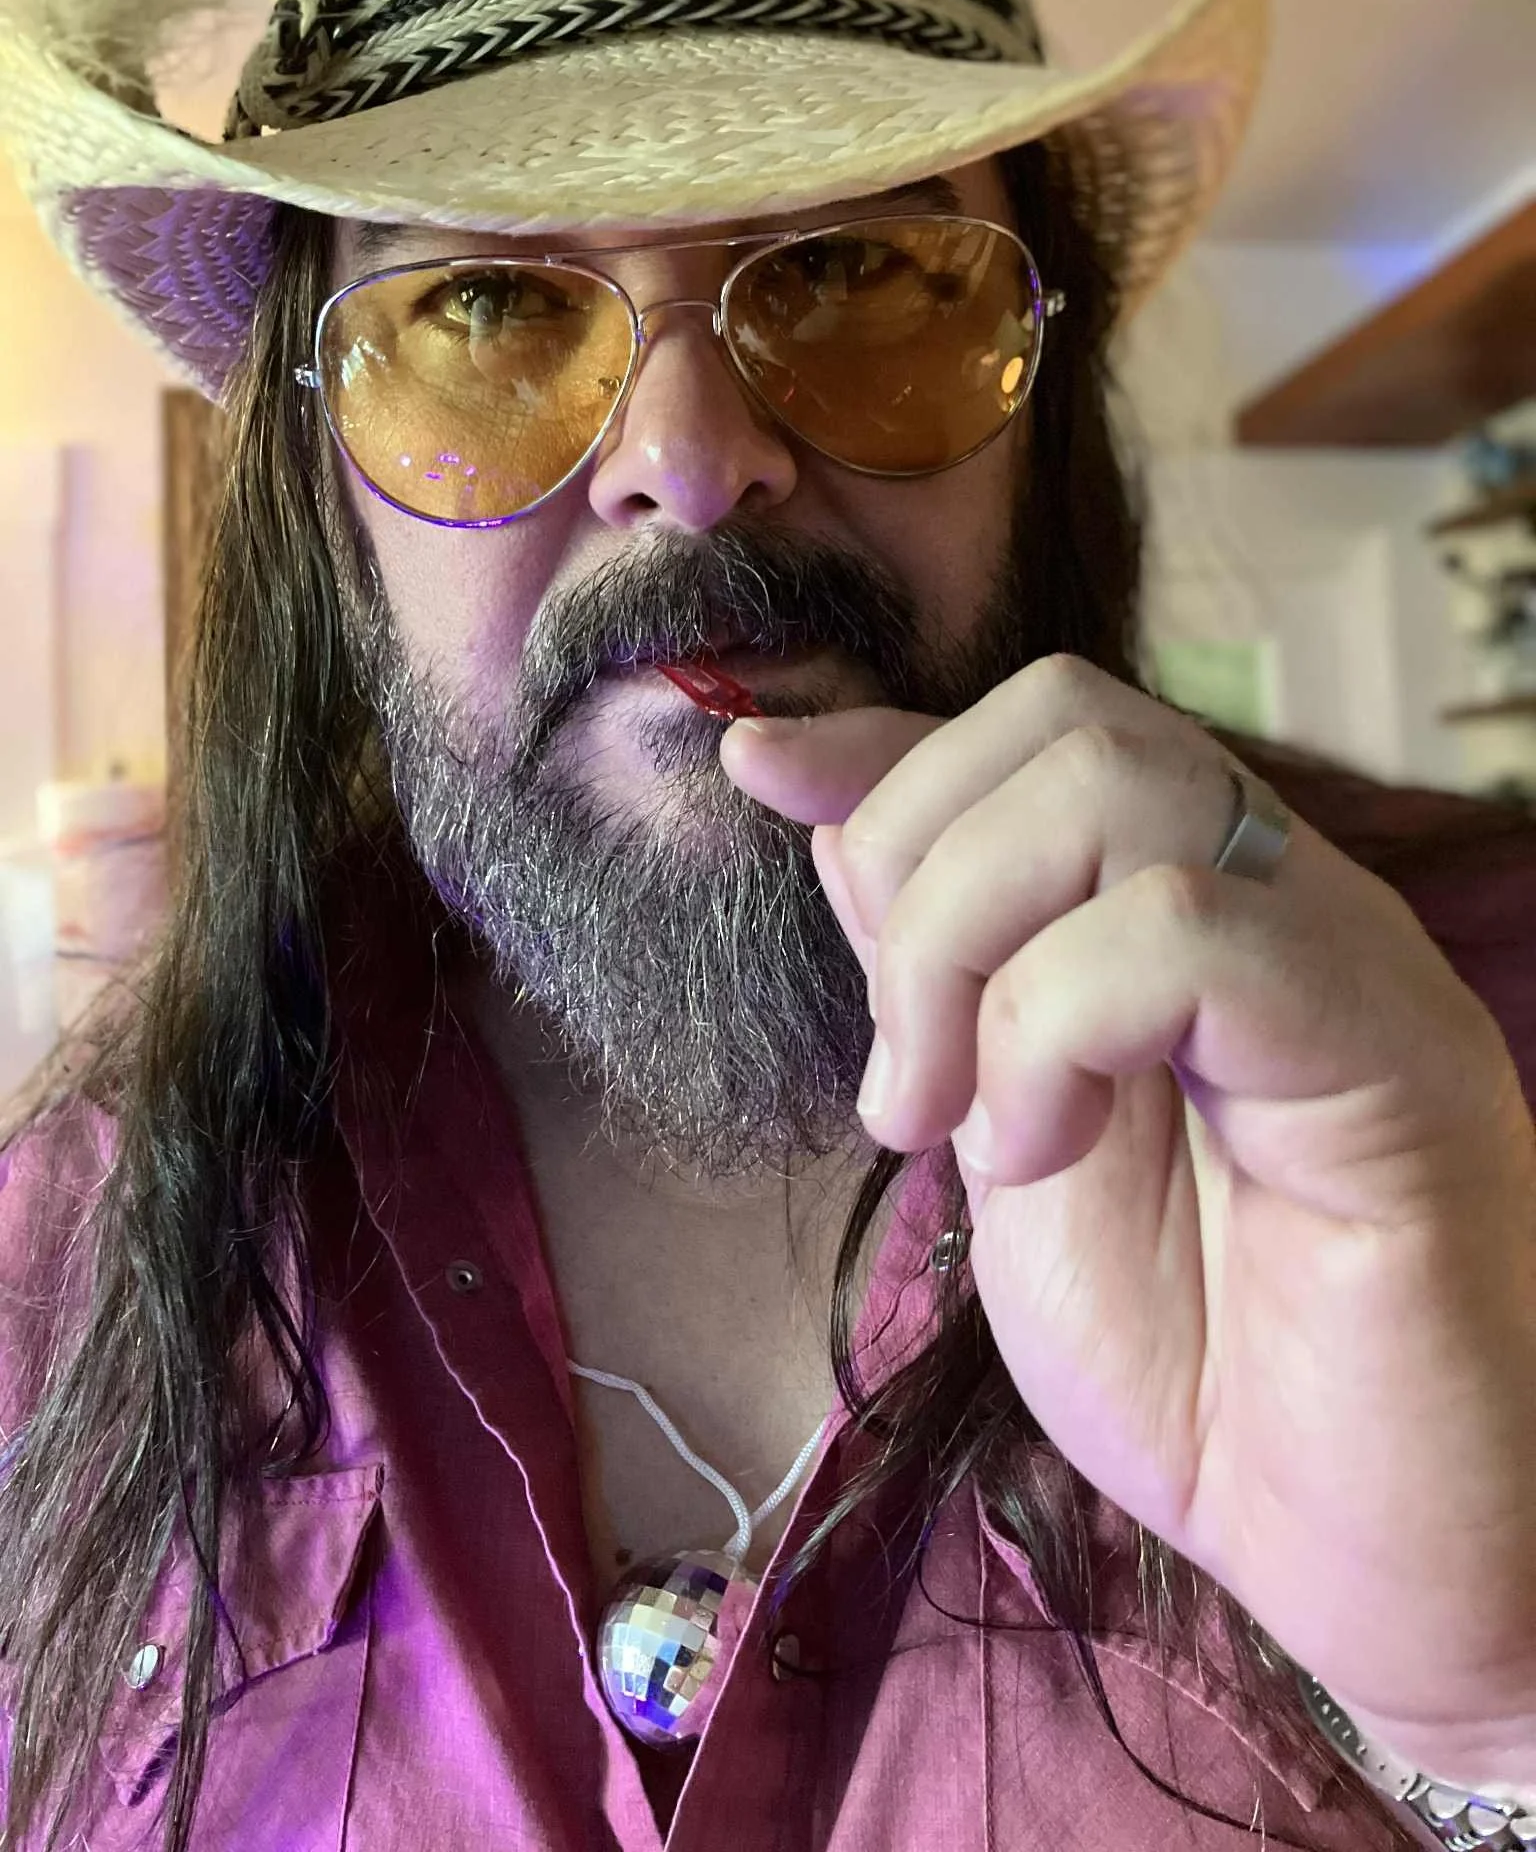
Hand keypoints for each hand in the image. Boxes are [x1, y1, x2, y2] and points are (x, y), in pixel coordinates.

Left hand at [720, 655, 1535, 1794]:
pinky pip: (1188, 930)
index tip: (756, 767)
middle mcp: (1283, 899)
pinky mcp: (1390, 1048)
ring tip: (968, 1134)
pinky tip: (1047, 1157)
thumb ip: (937, 977)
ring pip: (1116, 788)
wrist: (1367, 1560)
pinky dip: (1054, 1033)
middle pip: (1066, 721)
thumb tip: (821, 803)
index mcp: (1197, 911)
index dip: (886, 743)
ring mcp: (1345, 956)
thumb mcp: (1004, 1141)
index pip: (1044, 729)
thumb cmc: (1199, 1369)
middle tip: (903, 1083)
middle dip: (915, 871)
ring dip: (964, 956)